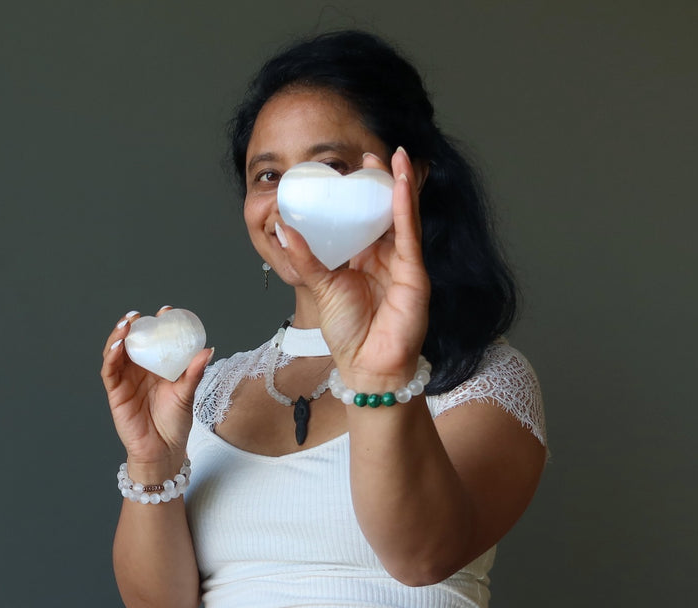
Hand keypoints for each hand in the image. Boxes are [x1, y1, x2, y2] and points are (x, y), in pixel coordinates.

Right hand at [100, 307, 211, 471]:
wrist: (163, 451)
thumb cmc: (175, 423)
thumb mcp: (187, 394)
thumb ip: (194, 372)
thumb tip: (208, 350)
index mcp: (157, 368)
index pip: (155, 341)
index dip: (158, 325)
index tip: (167, 312)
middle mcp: (139, 371)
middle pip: (132, 342)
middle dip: (134, 325)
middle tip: (139, 314)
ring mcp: (126, 380)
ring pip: (117, 352)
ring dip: (118, 336)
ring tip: (126, 324)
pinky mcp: (116, 392)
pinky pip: (110, 371)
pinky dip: (111, 356)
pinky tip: (119, 346)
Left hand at [277, 147, 429, 384]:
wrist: (365, 366)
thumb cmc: (348, 333)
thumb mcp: (320, 286)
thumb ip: (305, 257)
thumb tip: (283, 227)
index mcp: (366, 259)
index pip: (368, 217)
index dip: (363, 191)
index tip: (355, 164)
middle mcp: (387, 258)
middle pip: (389, 211)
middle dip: (384, 180)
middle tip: (375, 151)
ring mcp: (404, 265)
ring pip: (404, 218)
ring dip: (401, 186)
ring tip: (397, 156)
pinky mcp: (414, 277)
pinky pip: (409, 238)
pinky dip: (405, 211)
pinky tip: (401, 188)